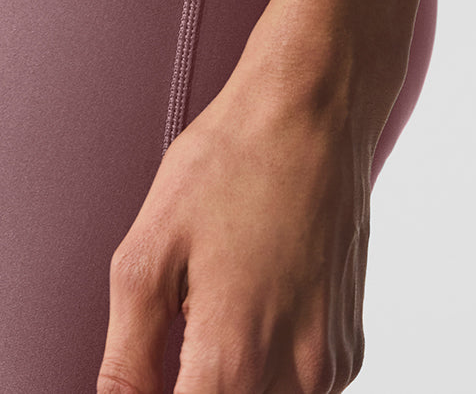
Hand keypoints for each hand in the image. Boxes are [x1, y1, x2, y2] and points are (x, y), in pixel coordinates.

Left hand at [96, 48, 370, 393]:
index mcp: (233, 358)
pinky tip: (246, 305)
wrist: (311, 110)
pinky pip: (301, 388)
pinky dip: (268, 369)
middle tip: (175, 321)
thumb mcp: (149, 253)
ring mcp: (329, 363)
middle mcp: (294, 375)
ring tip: (206, 308)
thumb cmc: (226, 165)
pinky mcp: (349, 343)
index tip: (145, 372)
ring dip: (230, 381)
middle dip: (192, 384)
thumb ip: (127, 356)